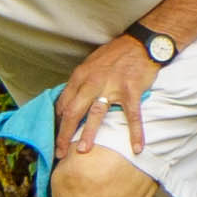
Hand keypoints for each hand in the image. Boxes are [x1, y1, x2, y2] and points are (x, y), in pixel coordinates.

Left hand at [56, 35, 158, 157]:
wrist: (140, 43)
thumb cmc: (115, 55)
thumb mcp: (91, 65)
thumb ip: (80, 84)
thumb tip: (68, 105)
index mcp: (80, 76)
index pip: (63, 103)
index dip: (58, 123)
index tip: (55, 138)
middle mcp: (92, 81)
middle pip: (73, 111)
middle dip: (64, 134)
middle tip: (60, 152)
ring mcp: (111, 86)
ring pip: (96, 113)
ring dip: (88, 134)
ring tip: (82, 151)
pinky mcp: (130, 90)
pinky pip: (132, 115)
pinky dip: (135, 132)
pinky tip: (136, 147)